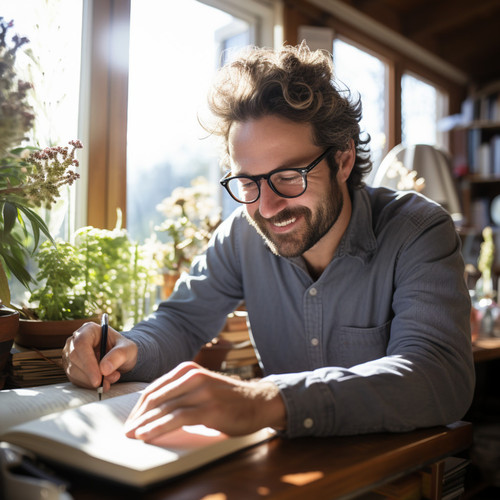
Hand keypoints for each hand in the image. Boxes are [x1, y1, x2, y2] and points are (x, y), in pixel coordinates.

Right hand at [62, 321, 137, 389]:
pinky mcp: (70, 367)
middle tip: (109, 380)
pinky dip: (89, 384)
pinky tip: (102, 382)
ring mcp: (70, 354)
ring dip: (91, 380)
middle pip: (74, 358)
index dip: (88, 362)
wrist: (120, 357)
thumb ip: (119, 355)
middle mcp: (75, 340)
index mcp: (89, 329)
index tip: (98, 378)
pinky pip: (75, 379)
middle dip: (92, 373)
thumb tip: (104, 369)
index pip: (81, 344)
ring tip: (110, 379)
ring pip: (73, 371)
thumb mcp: (128, 349)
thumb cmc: (123, 349)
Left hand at [124, 361, 285, 441]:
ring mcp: (201, 390)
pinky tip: (147, 435)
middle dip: (138, 416)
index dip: (139, 406)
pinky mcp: (208, 407)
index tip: (131, 420)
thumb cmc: (228, 397)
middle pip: (156, 397)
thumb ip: (181, 391)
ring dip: (144, 423)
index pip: (155, 388)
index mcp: (188, 369)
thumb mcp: (202, 386)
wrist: (257, 401)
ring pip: (164, 408)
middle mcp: (192, 376)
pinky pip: (176, 418)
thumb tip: (154, 408)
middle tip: (127, 430)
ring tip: (133, 435)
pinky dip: (158, 427)